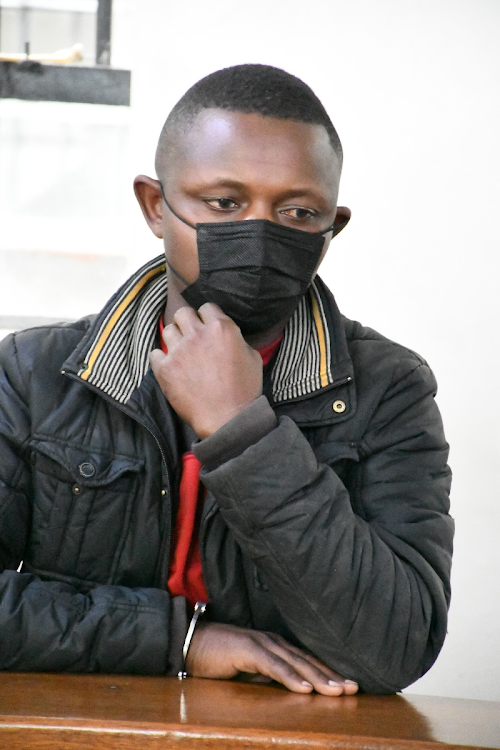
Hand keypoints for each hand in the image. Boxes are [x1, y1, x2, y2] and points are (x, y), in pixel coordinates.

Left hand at [150, 304, 262, 438]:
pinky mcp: (164, 368)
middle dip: (187, 322)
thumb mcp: (252, 357)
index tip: (206, 327)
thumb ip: (237, 339)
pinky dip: (161, 359)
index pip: (206, 307)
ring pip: (168, 330)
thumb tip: (228, 335)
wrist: (228, 418)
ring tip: (181, 352)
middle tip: (191, 336)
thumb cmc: (244, 390)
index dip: (207, 317)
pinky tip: (170, 367)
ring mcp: (179, 350)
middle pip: (182, 313)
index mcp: (221, 328)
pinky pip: (155, 354)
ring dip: (175, 339)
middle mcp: (197, 334)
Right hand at [186, 622, 358, 695]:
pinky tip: (305, 689)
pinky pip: (274, 666)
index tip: (350, 685)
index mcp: (276, 646)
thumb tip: (289, 691)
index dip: (328, 672)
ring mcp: (262, 643)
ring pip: (296, 663)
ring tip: (337, 692)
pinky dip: (291, 678)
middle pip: (308, 661)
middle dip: (332, 675)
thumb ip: (268, 678)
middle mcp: (273, 641)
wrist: (191, 644)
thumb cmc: (219, 658)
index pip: (308, 661)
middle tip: (354, 688)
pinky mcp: (248, 649)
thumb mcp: (249, 672)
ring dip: (318, 678)